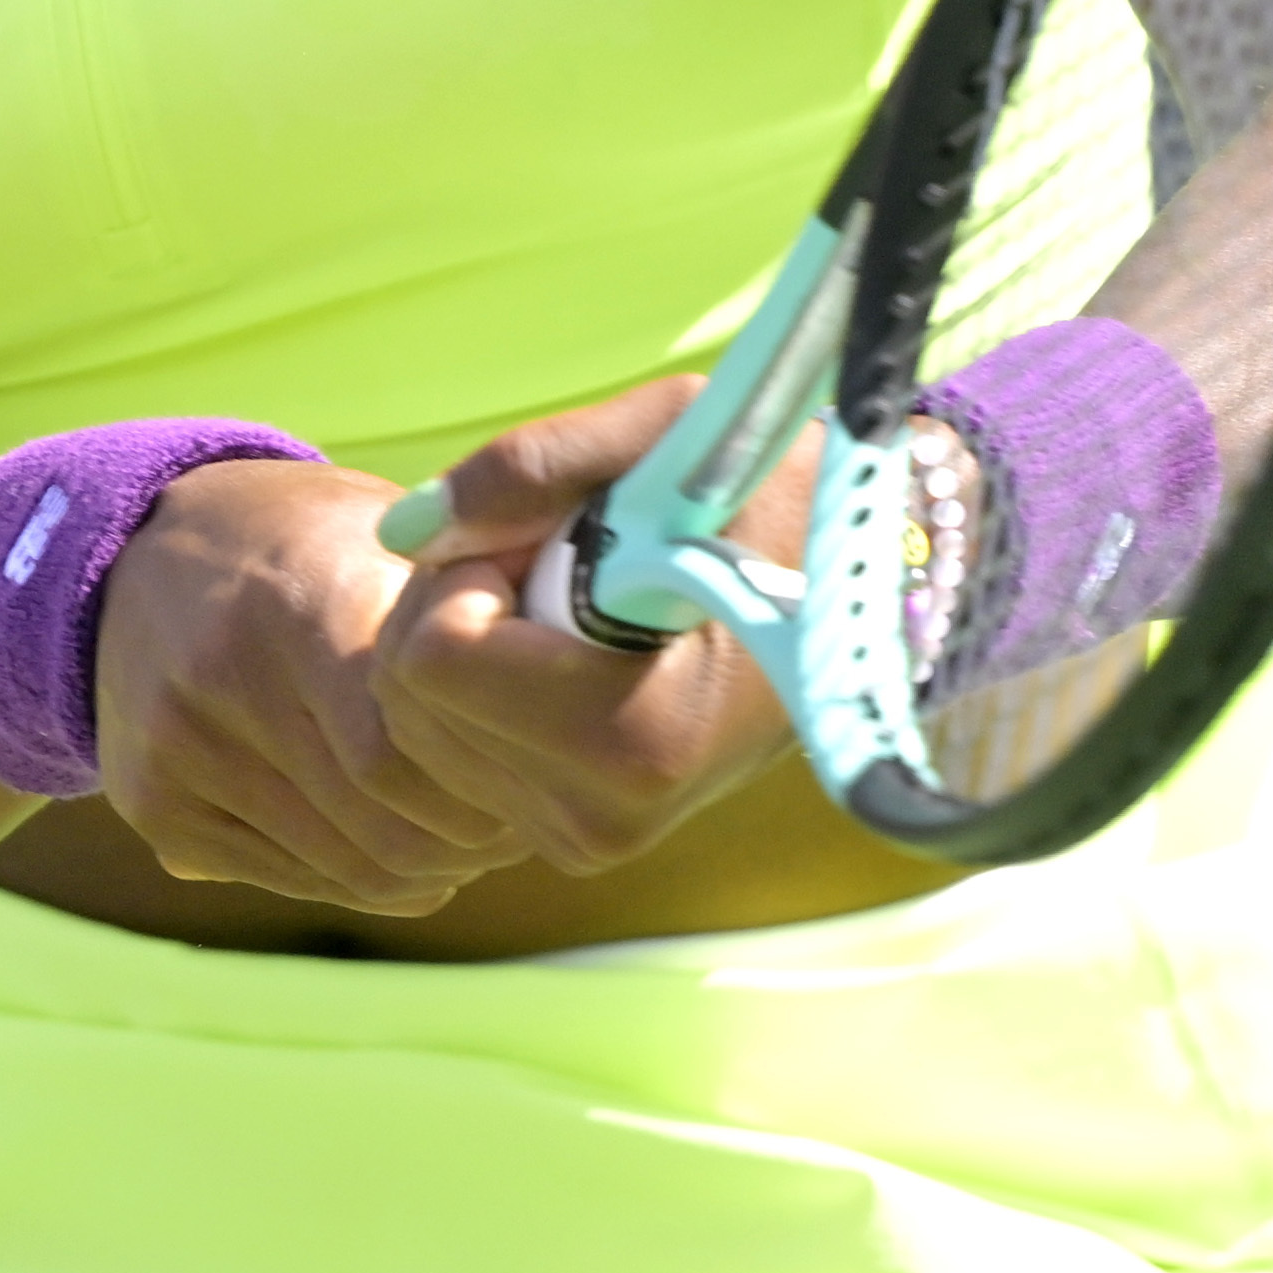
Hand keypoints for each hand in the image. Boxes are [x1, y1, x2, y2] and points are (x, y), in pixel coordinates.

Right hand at [88, 459, 544, 914]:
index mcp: (293, 607)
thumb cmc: (304, 540)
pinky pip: (295, 879)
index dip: (484, 783)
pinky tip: (388, 834)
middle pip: (383, 825)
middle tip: (512, 815)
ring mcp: (176, 755)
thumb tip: (562, 716)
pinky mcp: (156, 806)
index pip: (407, 755)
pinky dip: (361, 874)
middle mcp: (219, 685)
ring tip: (461, 828)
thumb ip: (462, 619)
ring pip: (349, 869)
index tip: (526, 772)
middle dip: (468, 838)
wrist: (137, 551)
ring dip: (424, 865)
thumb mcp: (384, 539)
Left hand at [363, 378, 809, 879]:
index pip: (436, 659)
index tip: (560, 541)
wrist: (865, 592)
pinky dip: (488, 687)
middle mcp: (606, 817)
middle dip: (467, 604)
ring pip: (416, 724)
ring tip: (587, 604)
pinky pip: (451, 749)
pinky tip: (577, 652)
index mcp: (637, 739)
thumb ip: (533, 466)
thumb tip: (406, 533)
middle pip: (407, 693)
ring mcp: (587, 838)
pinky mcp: (573, 837)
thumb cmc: (780, 500)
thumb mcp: (675, 433)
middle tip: (572, 565)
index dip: (479, 570)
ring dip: (476, 641)